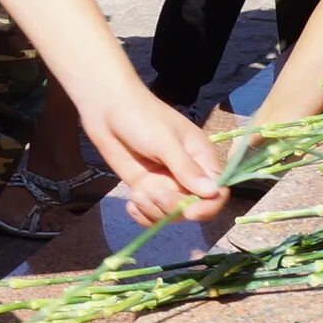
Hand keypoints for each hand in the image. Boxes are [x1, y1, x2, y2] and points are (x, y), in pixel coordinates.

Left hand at [81, 76, 226, 222]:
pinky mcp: (144, 187)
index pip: (217, 192)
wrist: (106, 107)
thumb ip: (186, 168)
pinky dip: (142, 215)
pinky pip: (151, 212)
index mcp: (201, 158)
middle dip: (173, 208)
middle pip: (192, 207)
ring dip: (154, 211)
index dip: (207, 207)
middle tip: (153, 193)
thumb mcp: (165, 141)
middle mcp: (186, 174)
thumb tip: (213, 192)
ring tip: (138, 194)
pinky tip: (131, 205)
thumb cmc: (140, 116)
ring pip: (170, 213)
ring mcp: (165, 182)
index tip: (189, 212)